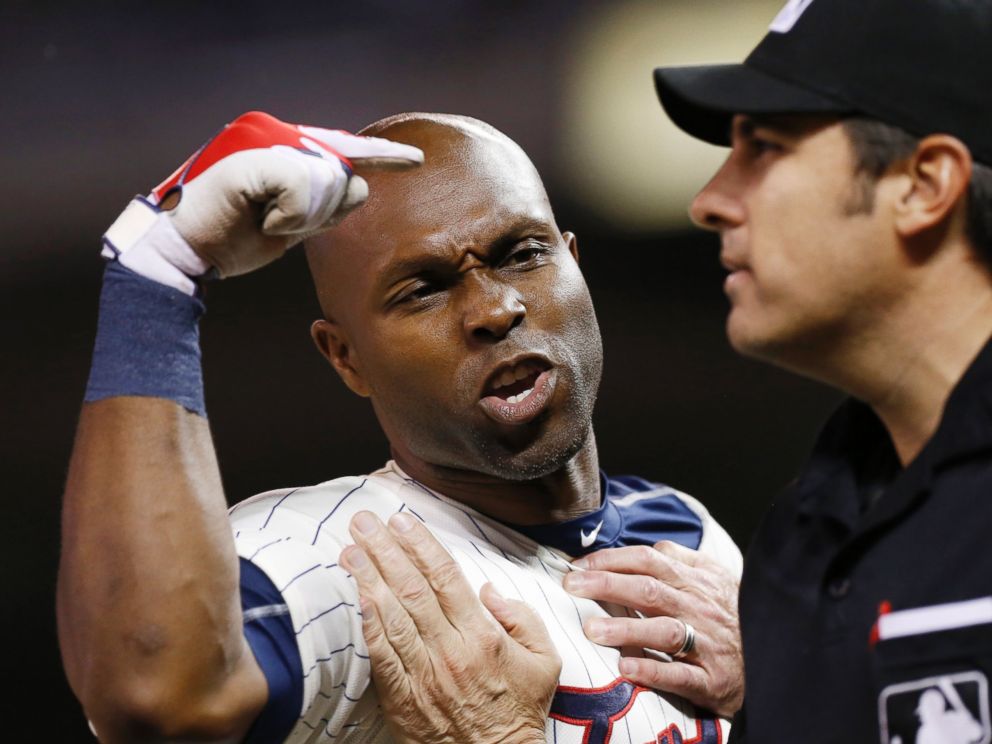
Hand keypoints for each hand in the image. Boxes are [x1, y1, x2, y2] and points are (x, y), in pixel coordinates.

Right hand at [102, 110, 422, 293]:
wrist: (186, 250)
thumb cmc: (235, 237)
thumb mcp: (292, 221)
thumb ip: (326, 203)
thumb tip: (360, 185)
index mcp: (284, 147)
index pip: (342, 147)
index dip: (379, 153)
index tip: (413, 160)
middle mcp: (276, 135)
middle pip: (343, 171)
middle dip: (324, 210)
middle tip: (279, 223)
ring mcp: (265, 143)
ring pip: (327, 181)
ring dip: (304, 218)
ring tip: (266, 221)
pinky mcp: (256, 158)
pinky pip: (303, 190)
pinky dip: (290, 217)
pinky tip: (263, 221)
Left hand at [339, 511, 560, 743]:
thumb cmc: (519, 711)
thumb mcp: (544, 661)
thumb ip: (522, 618)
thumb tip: (489, 590)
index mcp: (483, 637)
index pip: (446, 579)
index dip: (421, 545)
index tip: (402, 520)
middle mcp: (450, 651)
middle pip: (411, 590)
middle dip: (385, 550)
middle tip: (364, 521)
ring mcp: (424, 676)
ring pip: (391, 617)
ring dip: (368, 579)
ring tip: (350, 549)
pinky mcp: (403, 699)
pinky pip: (382, 656)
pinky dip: (368, 625)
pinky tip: (357, 598)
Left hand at [563, 541, 742, 716]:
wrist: (778, 657)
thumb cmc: (733, 616)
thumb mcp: (715, 579)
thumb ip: (682, 560)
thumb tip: (649, 547)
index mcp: (696, 580)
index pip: (649, 560)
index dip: (612, 559)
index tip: (579, 564)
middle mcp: (699, 607)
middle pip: (649, 589)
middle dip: (607, 584)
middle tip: (571, 586)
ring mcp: (707, 644)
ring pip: (664, 630)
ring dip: (626, 629)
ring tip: (591, 631)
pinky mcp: (712, 679)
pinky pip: (680, 674)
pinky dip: (653, 671)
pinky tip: (626, 669)